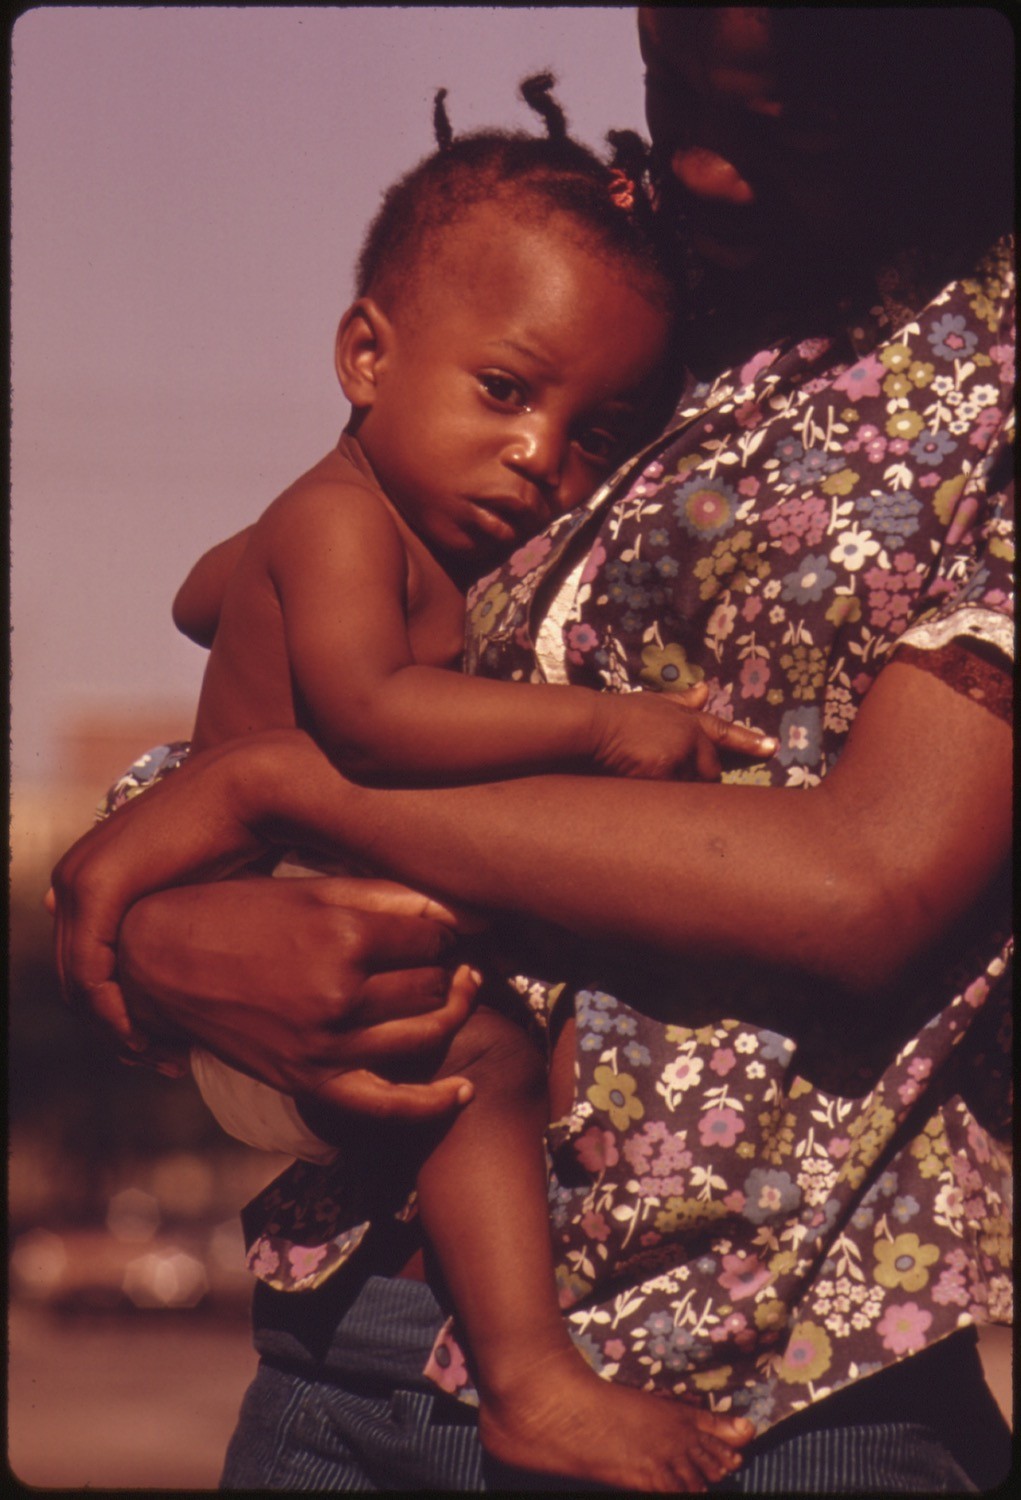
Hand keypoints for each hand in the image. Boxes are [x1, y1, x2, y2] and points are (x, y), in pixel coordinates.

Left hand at [51, 732, 316, 1046]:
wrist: (248, 790)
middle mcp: (71, 879)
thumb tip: (178, 965)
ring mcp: (77, 881)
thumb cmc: (240, 839)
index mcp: (92, 879)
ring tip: (157, 1057)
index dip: (116, 1013)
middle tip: (157, 1062)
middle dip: (113, 1031)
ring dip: (113, 1030)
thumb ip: (173, 924)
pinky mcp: (95, 888)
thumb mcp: (198, 894)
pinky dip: (113, 1013)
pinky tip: (147, 1036)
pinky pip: (89, 974)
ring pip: (76, 986)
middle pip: (75, 982)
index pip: (85, 966)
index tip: (156, 1046)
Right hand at [118, 875, 483, 1121]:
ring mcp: (324, 1046)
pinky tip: (464, 1092)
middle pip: (434, 986)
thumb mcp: (315, 889)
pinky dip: (432, 1104)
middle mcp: (339, 995)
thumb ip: (389, 897)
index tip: (446, 926)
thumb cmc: (240, 913)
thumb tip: (461, 908)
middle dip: (450, 968)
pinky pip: (386, 1105)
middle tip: (452, 956)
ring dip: (451, 1013)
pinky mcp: (307, 1081)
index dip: (448, 931)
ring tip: (458, 993)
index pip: (434, 938)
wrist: (161, 963)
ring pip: (424, 1035)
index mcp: (344, 937)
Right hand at [591, 684, 776, 779]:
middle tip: (666, 777)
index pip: (724, 731)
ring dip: (674, 788)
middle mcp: (689, 735)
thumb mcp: (652, 701)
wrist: (594, 723)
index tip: (772, 748)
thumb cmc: (618, 714)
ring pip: (688, 787)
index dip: (748, 741)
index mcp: (688, 719)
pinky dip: (659, 795)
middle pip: (709, 771)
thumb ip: (680, 701)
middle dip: (694, 778)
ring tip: (647, 776)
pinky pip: (670, 796)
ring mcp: (679, 752)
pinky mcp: (665, 769)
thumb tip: (705, 689)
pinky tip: (640, 784)